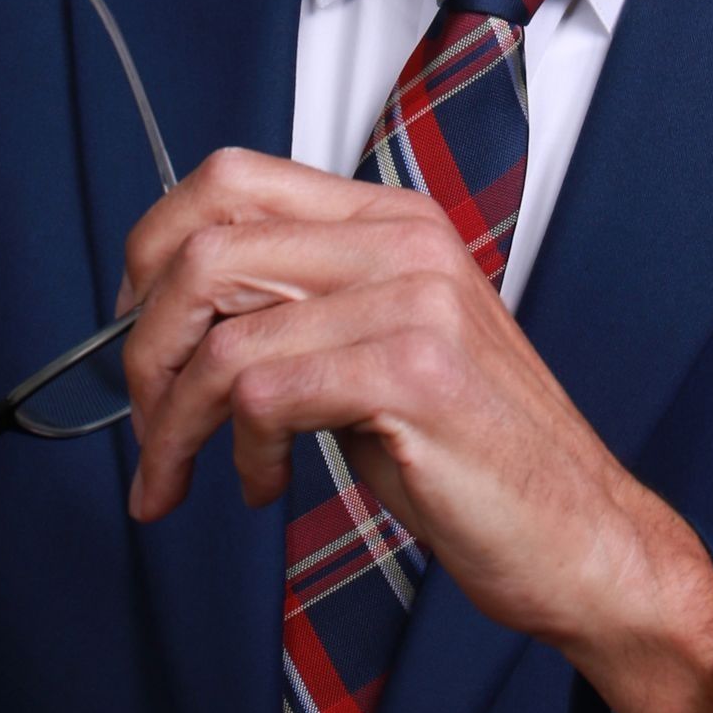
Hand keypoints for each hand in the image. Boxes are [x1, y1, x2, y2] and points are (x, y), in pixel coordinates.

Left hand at [116, 145, 712, 712]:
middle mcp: (403, 240)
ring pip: (223, 333)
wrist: (582, 534)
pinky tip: (261, 486)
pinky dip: (236, 452)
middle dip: (143, 349)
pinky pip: (262, 392)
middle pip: (207, 248)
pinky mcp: (415, 374)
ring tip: (182, 474)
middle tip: (146, 421)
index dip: (152, 246)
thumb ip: (300, 308)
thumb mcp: (377, 350)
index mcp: (391, 219)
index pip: (230, 177)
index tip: (131, 325)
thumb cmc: (472, 453)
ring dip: (174, 421)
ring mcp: (414, 300)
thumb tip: (174, 315)